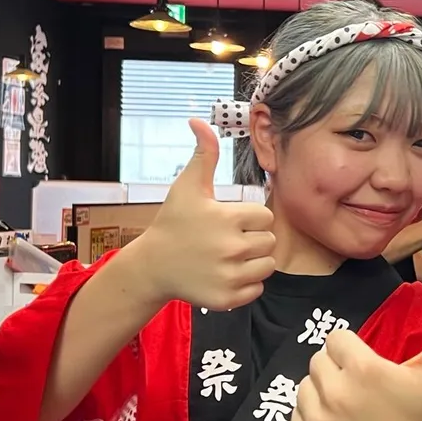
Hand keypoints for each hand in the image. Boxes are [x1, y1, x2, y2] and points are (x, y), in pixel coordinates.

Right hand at [129, 119, 275, 309]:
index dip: (250, 218)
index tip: (229, 221)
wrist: (152, 266)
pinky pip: (257, 290)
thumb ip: (203, 154)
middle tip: (226, 240)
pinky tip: (225, 274)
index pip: (265, 217)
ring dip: (253, 262)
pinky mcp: (228, 299)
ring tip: (228, 257)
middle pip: (269, 242)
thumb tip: (200, 121)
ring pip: (267, 266)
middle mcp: (232, 249)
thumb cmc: (173, 223)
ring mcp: (230, 276)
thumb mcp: (187, 186)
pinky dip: (246, 285)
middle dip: (253, 240)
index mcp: (228, 219)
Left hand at [291, 318, 421, 420]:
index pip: (336, 339)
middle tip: (360, 390)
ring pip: (304, 388)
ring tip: (349, 408)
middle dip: (337, 370)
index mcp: (363, 370)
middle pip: (318, 361)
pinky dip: (311, 420)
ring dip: (322, 393)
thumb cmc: (419, 417)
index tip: (369, 368)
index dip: (353, 350)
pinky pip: (296, 417)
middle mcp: (335, 394)